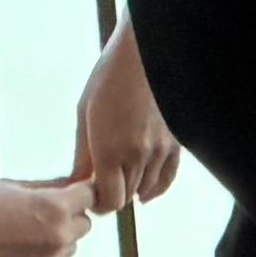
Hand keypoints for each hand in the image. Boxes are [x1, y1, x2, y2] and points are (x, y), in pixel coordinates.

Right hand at [0, 177, 95, 256]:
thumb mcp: (12, 186)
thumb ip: (45, 188)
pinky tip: (26, 252)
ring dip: (60, 239)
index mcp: (57, 207)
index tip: (72, 192)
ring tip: (32, 234)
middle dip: (71, 216)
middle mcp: (61, 236)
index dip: (81, 192)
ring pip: (71, 247)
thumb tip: (66, 186)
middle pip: (85, 224)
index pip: (91, 195)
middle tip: (46, 213)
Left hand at [71, 23, 184, 205]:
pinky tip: (145, 193)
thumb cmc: (110, 76)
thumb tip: (78, 182)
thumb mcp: (84, 113)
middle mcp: (137, 155)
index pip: (109, 200)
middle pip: (126, 197)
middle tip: (100, 186)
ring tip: (119, 179)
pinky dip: (155, 188)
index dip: (99, 204)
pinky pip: (167, 178)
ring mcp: (160, 150)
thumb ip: (82, 155)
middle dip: (111, 195)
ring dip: (131, 189)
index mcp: (109, 149)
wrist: (146, 53)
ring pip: (145, 189)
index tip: (90, 196)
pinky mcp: (176, 143)